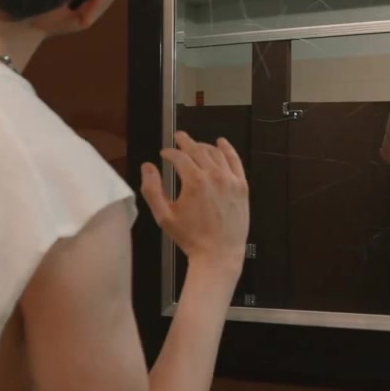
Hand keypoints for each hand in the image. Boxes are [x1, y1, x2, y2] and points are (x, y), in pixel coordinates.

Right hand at [141, 132, 249, 272]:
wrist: (219, 253)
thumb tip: (147, 166)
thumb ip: (152, 189)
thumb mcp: (164, 216)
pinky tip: (222, 142)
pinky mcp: (242, 186)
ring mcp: (231, 180)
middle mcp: (214, 176)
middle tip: (178, 137)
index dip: (169, 152)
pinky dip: (228, 149)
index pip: (179, 157)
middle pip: (198, 150)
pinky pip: (235, 161)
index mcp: (194, 181)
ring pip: (216, 153)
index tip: (164, 153)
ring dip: (203, 146)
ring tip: (195, 145)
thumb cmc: (190, 237)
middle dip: (185, 142)